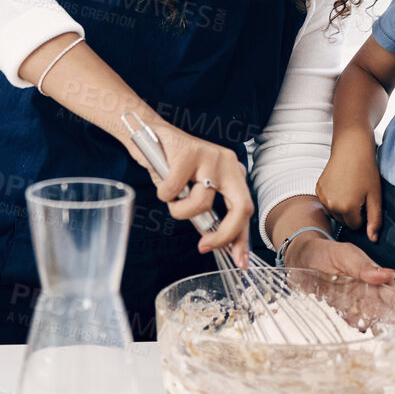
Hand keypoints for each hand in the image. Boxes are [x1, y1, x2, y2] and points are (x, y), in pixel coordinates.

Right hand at [125, 120, 253, 266]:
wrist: (148, 132)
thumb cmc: (171, 165)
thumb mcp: (195, 190)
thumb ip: (209, 212)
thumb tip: (216, 243)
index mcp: (233, 173)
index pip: (246, 210)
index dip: (242, 239)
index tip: (238, 261)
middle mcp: (228, 163)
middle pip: (240, 208)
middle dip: (223, 234)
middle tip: (204, 245)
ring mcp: (210, 156)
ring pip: (201, 203)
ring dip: (179, 210)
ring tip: (170, 196)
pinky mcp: (189, 152)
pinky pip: (173, 191)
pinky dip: (162, 192)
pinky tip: (160, 178)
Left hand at [283, 232, 394, 368]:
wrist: (298, 258)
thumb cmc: (323, 251)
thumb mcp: (343, 254)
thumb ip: (362, 265)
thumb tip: (387, 274)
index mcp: (375, 279)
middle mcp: (368, 295)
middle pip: (393, 317)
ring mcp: (356, 307)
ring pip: (378, 327)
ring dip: (391, 343)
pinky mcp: (341, 317)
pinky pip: (357, 332)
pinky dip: (367, 344)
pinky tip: (374, 357)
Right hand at [316, 133, 382, 238]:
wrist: (351, 148)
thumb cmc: (366, 170)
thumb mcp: (375, 196)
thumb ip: (374, 220)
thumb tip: (373, 239)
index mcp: (346, 208)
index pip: (355, 226)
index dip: (363, 216)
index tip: (366, 202)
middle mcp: (331, 205)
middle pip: (344, 221)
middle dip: (352, 213)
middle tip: (360, 195)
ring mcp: (323, 196)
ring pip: (335, 212)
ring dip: (343, 206)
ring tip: (351, 189)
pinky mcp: (318, 189)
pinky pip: (328, 202)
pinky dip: (335, 198)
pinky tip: (342, 185)